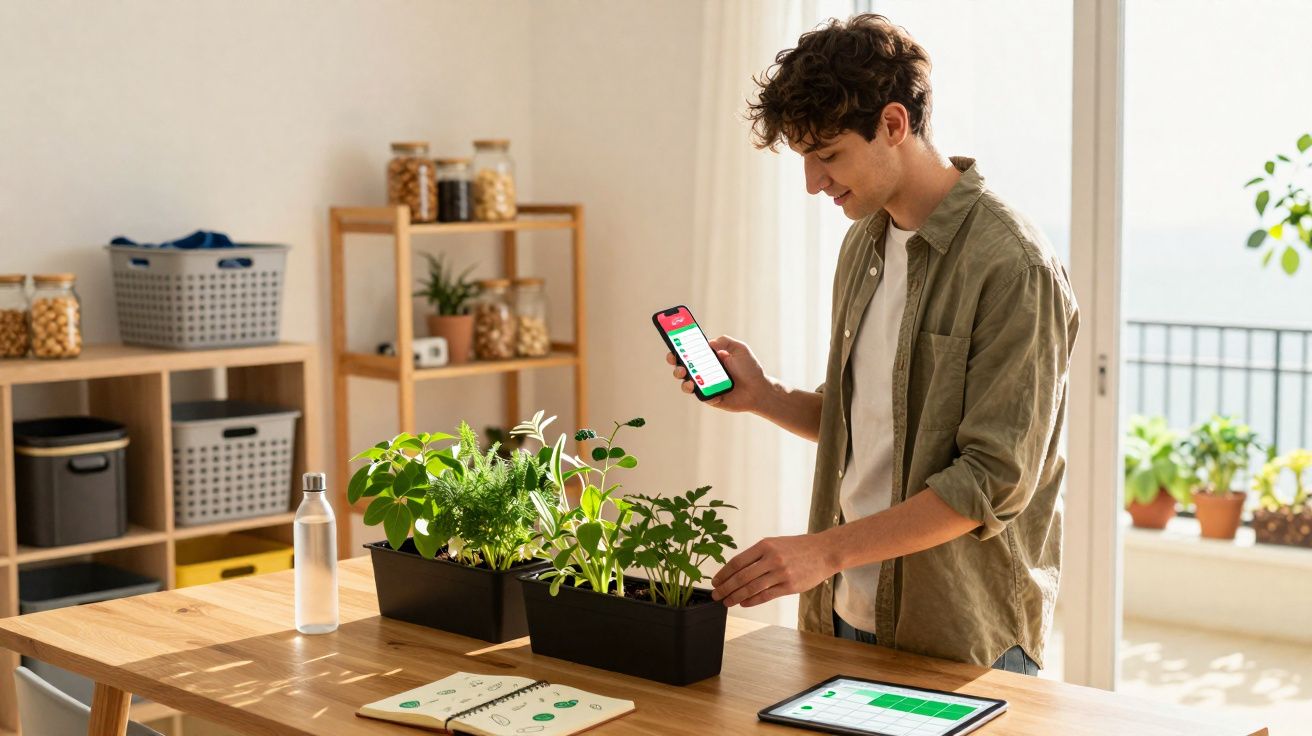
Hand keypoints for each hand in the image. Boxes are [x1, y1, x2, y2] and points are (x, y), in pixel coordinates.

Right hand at [665, 335, 768, 412]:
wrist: (759, 390)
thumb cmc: (750, 369)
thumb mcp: (740, 349)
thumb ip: (725, 341)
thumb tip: (708, 342)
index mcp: (709, 357)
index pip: (689, 352)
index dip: (678, 348)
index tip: (673, 344)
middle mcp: (704, 371)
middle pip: (682, 367)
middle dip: (675, 364)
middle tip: (678, 363)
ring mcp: (705, 385)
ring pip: (686, 383)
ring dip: (683, 381)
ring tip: (689, 380)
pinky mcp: (710, 398)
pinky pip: (702, 396)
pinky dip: (705, 394)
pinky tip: (715, 393)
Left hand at [711, 533, 837, 607]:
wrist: (824, 552)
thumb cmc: (798, 548)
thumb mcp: (776, 544)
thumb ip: (758, 556)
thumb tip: (737, 571)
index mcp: (765, 545)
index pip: (738, 561)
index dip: (724, 573)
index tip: (715, 581)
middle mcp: (772, 558)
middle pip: (742, 576)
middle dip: (726, 587)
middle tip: (716, 595)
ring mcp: (781, 573)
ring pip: (752, 588)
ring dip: (736, 596)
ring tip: (727, 602)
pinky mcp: (790, 586)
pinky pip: (766, 595)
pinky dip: (752, 600)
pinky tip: (744, 603)